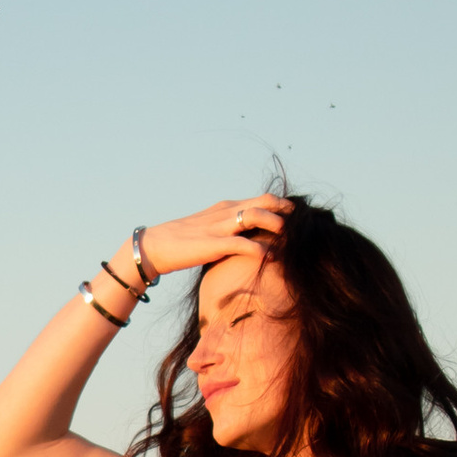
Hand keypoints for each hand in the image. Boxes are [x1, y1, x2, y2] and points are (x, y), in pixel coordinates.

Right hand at [129, 194, 294, 280]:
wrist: (155, 246)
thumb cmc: (183, 241)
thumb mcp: (209, 228)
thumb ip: (229, 229)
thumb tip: (248, 238)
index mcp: (225, 207)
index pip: (260, 199)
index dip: (281, 205)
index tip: (296, 215)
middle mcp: (225, 212)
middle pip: (263, 201)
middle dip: (284, 209)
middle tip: (302, 219)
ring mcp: (219, 227)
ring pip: (255, 215)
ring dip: (275, 223)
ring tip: (289, 235)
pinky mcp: (213, 244)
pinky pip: (243, 244)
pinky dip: (261, 250)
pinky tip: (272, 257)